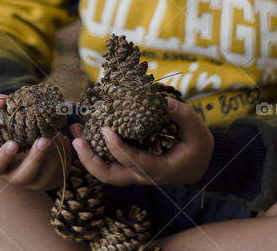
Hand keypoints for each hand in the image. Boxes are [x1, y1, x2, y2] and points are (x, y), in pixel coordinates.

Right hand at [0, 94, 70, 190]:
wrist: (30, 153)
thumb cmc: (12, 136)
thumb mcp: (2, 125)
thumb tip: (2, 100)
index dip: (3, 156)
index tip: (13, 144)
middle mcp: (15, 176)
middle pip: (24, 175)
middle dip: (35, 157)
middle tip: (44, 140)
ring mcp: (35, 182)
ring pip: (46, 171)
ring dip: (54, 151)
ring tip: (57, 133)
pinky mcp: (53, 179)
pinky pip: (61, 168)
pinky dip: (63, 151)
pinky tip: (62, 139)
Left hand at [70, 97, 213, 185]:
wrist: (202, 164)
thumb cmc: (199, 147)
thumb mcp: (198, 130)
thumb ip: (183, 115)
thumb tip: (164, 100)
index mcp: (159, 170)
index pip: (133, 162)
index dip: (117, 148)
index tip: (105, 129)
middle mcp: (142, 175)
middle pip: (110, 176)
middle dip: (90, 159)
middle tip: (76, 139)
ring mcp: (135, 173)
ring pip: (105, 173)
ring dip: (87, 156)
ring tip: (74, 133)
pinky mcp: (131, 166)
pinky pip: (108, 164)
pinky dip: (94, 151)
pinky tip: (85, 133)